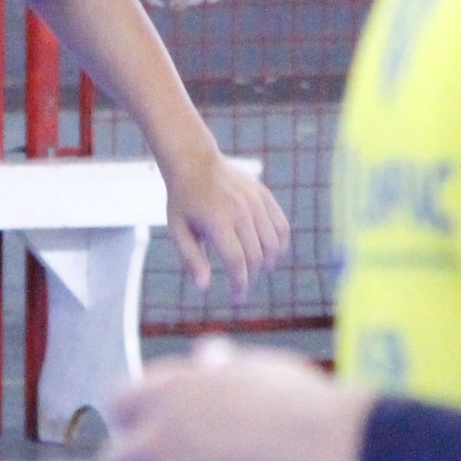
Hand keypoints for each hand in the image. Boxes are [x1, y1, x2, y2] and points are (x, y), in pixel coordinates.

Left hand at [166, 152, 288, 299]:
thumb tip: (204, 288)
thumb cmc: (183, 201)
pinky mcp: (264, 196)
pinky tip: (271, 253)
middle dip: (251, 276)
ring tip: (255, 270)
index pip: (238, 262)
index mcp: (218, 222)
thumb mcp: (178, 231)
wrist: (195, 162)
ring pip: (273, 244)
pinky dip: (280, 244)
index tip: (238, 298)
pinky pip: (281, 226)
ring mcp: (256, 203)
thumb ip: (191, 259)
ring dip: (267, 263)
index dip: (240, 284)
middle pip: (257, 256)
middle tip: (241, 283)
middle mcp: (241, 212)